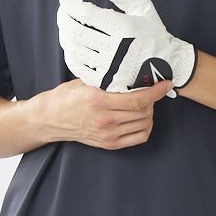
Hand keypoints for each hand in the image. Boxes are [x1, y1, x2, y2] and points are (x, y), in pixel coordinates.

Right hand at [41, 77, 172, 148]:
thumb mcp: (85, 81)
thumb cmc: (66, 97)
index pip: (137, 98)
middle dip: (153, 99)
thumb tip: (133, 71)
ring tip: (145, 102)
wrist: (49, 119)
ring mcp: (108, 134)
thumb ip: (108, 79)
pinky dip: (146, 126)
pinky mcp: (109, 144)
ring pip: (144, 123)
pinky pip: (139, 137)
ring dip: (150, 112)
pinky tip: (142, 117)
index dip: (156, 91)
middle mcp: (105, 120)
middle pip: (144, 111)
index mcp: (98, 101)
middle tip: (152, 90)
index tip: (165, 84)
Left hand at [56, 0, 196, 98]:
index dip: (70, 5)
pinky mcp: (108, 82)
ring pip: (75, 50)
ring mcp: (111, 67)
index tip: (64, 0)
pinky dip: (70, 56)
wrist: (169, 65)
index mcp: (125, 27)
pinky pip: (79, 68)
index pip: (86, 14)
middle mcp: (116, 49)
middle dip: (63, 19)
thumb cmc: (154, 33)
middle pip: (76, 32)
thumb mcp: (143, 8)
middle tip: (62, 12)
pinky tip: (72, 47)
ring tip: (66, 28)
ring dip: (65, 36)